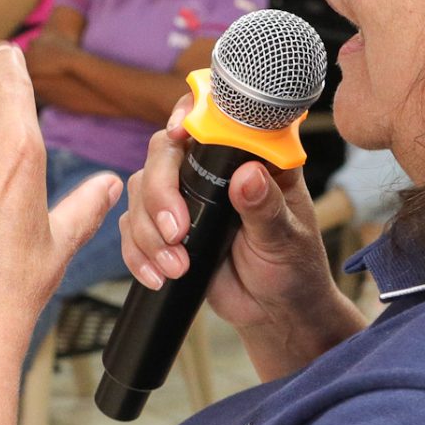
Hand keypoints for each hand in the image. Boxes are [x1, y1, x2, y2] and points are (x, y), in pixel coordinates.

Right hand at [118, 94, 360, 377]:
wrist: (275, 312)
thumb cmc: (294, 268)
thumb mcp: (287, 239)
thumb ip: (266, 208)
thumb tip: (248, 177)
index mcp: (251, 158)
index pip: (214, 117)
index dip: (189, 113)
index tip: (177, 133)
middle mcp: (213, 171)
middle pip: (163, 153)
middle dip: (160, 193)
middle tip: (176, 232)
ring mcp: (185, 197)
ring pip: (140, 190)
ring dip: (148, 231)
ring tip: (176, 267)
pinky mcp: (164, 227)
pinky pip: (130, 227)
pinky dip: (137, 253)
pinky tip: (158, 276)